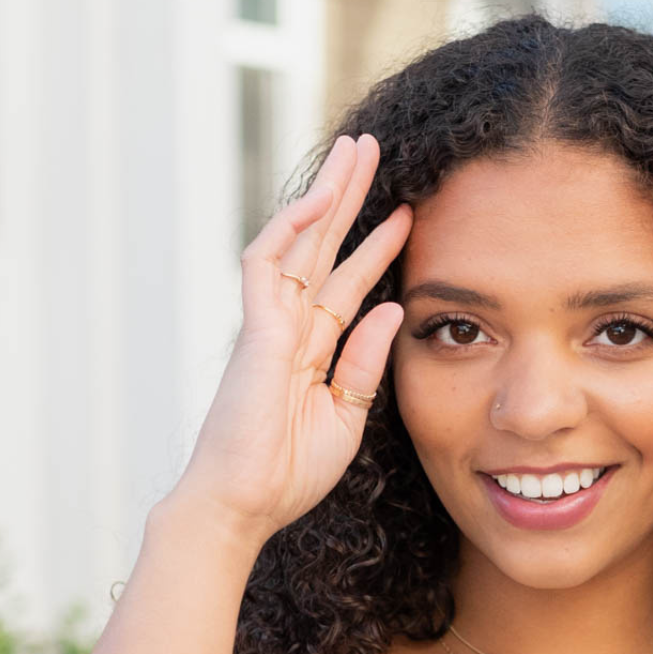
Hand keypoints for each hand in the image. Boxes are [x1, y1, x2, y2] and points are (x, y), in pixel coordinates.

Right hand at [168, 131, 412, 552]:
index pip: (346, 284)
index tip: (406, 216)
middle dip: (349, 198)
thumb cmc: (289, 474)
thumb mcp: (347, 416)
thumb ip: (365, 363)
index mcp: (311, 351)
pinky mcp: (254, 331)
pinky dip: (291, 227)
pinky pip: (267, 263)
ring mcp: (269, 325)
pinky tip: (320, 197)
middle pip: (322, 247)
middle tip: (374, 150)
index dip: (375, 248)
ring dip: (326, 195)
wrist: (246, 503)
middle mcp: (288, 328)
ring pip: (297, 241)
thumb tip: (392, 309)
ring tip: (355, 150)